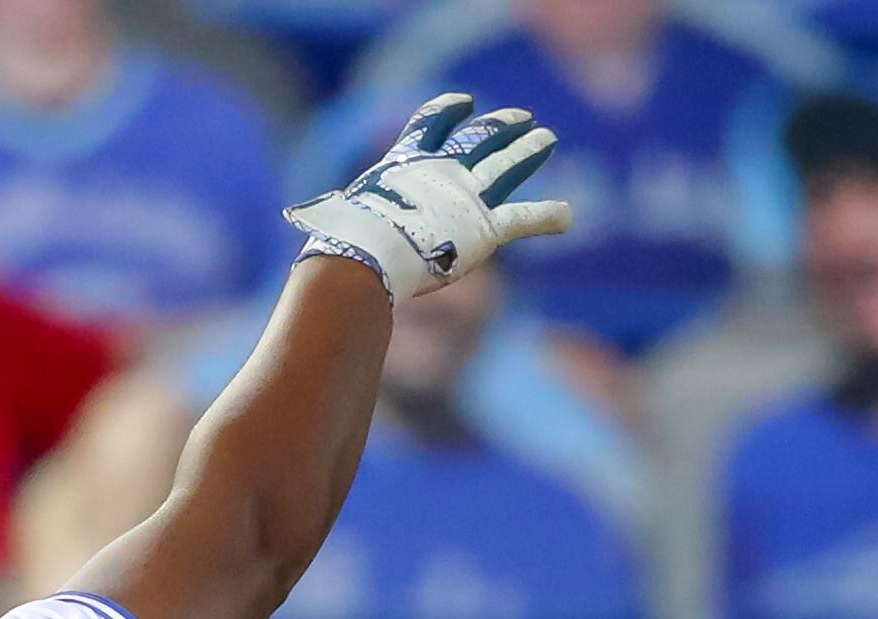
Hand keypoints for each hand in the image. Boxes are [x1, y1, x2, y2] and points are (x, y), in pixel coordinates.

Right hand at [283, 94, 569, 301]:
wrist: (362, 257)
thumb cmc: (338, 245)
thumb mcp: (330, 223)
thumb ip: (334, 226)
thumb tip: (308, 248)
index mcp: (401, 166)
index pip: (426, 128)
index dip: (445, 112)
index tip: (460, 103)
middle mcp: (440, 173)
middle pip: (477, 140)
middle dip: (499, 128)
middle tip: (519, 119)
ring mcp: (466, 197)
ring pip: (507, 165)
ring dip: (529, 150)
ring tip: (547, 138)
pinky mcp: (485, 229)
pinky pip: (524, 218)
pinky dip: (549, 216)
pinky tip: (569, 216)